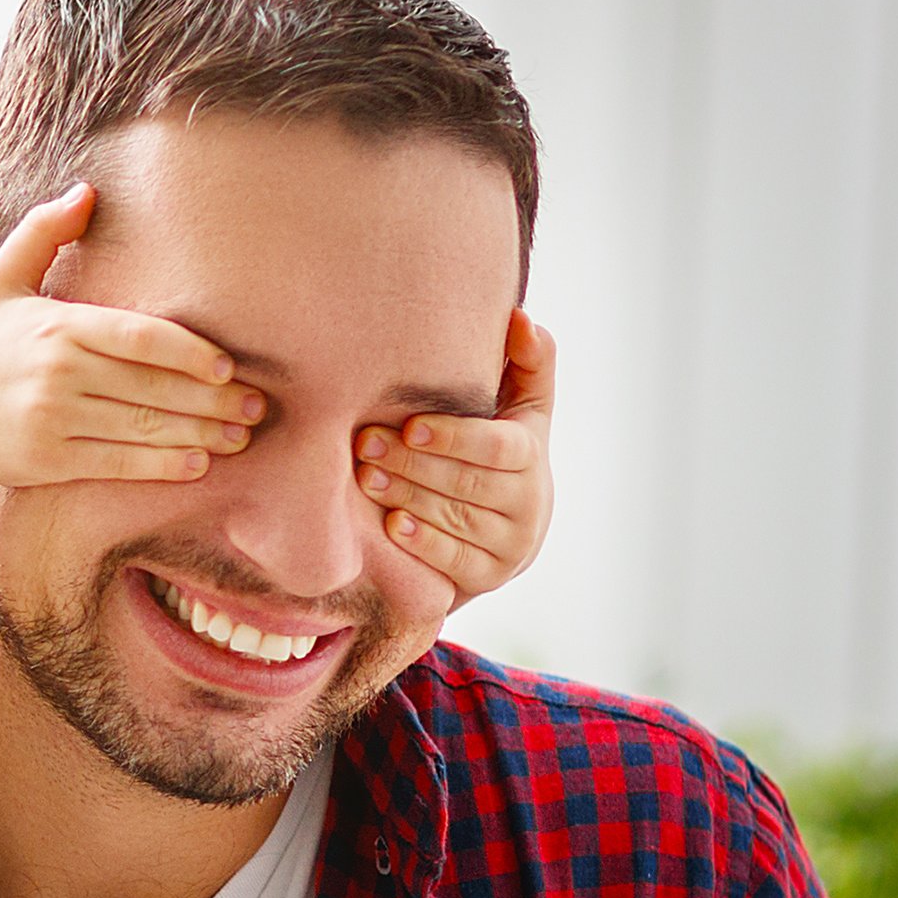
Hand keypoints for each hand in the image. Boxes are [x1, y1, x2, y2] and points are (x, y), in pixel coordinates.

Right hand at [0, 186, 259, 496]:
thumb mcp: (0, 282)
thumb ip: (43, 233)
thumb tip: (86, 190)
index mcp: (58, 326)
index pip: (139, 337)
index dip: (190, 352)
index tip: (229, 366)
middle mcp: (59, 373)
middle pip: (152, 386)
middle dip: (213, 399)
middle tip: (258, 406)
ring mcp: (54, 419)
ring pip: (142, 427)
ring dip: (200, 433)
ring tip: (241, 435)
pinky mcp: (50, 460)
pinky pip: (118, 463)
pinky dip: (162, 465)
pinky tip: (198, 462)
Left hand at [357, 311, 556, 607]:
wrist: (507, 529)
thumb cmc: (503, 452)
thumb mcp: (521, 407)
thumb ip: (527, 362)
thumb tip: (520, 318)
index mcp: (532, 455)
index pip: (499, 448)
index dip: (455, 437)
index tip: (410, 425)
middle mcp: (529, 504)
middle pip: (468, 484)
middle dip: (413, 464)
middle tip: (364, 445)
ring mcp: (509, 547)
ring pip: (455, 521)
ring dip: (407, 498)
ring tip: (365, 478)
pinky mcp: (486, 579)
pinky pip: (452, 562)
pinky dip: (421, 542)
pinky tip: (390, 525)